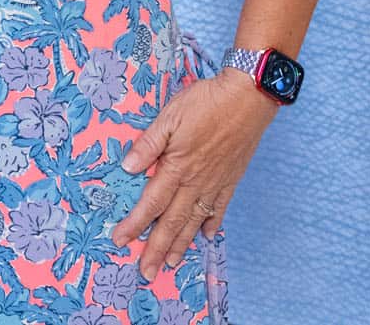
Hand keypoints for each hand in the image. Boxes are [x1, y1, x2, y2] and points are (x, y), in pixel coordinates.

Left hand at [112, 74, 276, 276]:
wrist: (249, 97)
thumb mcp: (170, 116)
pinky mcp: (232, 178)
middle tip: (146, 272)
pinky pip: (220, 207)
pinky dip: (212, 223)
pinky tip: (208, 236)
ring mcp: (216, 182)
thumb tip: (128, 167)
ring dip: (182, 243)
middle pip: (173, 222)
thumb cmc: (206, 102)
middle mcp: (196, 182)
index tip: (120, 241)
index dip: (134, 224)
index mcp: (177, 167)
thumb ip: (148, 144)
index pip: (151, 203)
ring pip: (195, 221)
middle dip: (157, 248)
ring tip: (171, 262)